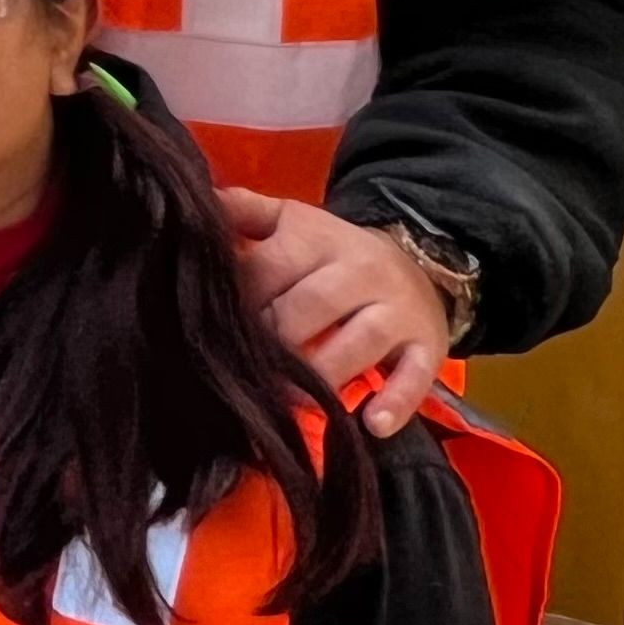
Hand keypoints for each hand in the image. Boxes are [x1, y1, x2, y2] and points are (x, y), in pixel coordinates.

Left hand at [221, 187, 447, 434]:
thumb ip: (243, 211)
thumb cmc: (334, 252)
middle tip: (249, 370)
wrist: (420, 264)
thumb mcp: (292, 221)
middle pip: (310, 306)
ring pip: (359, 342)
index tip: (217, 326)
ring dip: (322, 376)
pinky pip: (415, 376)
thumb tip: (196, 201)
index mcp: (319, 239)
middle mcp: (360, 272)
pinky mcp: (428, 348)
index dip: (240, 301)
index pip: (269, 268)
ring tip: (291, 401)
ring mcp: (397, 311)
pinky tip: (371, 423)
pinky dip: (396, 402)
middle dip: (275, 340)